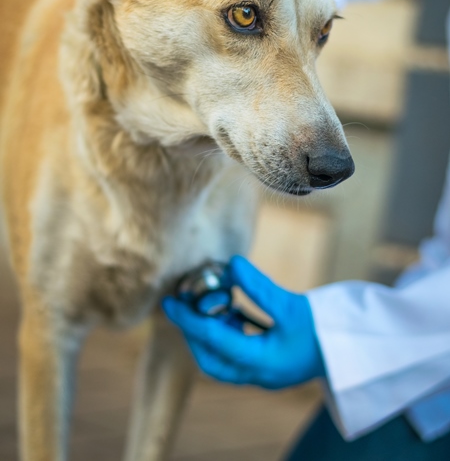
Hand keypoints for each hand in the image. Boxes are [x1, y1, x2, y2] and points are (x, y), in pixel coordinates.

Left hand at [163, 255, 324, 388]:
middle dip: (195, 333)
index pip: (214, 342)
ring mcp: (267, 370)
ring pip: (226, 356)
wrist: (358, 348)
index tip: (169, 304)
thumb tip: (230, 264)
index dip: (188, 321)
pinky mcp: (274, 360)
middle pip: (213, 360)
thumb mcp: (291, 305)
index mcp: (262, 364)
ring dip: (213, 331)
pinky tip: (233, 307)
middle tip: (185, 307)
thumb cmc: (328, 330)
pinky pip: (242, 348)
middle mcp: (260, 373)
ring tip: (210, 303)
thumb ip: (258, 287)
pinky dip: (231, 330)